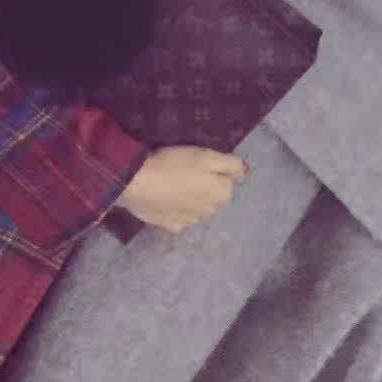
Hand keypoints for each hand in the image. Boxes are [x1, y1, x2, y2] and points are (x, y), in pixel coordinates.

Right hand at [115, 146, 247, 233]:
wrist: (136, 182)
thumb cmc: (173, 163)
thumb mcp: (205, 155)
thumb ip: (230, 163)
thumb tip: (244, 172)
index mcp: (222, 194)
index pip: (226, 179)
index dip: (213, 168)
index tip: (196, 161)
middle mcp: (211, 212)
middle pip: (211, 195)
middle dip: (203, 185)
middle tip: (183, 170)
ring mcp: (190, 221)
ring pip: (196, 207)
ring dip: (190, 198)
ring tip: (171, 184)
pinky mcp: (171, 227)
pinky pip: (179, 217)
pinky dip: (174, 210)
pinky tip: (164, 199)